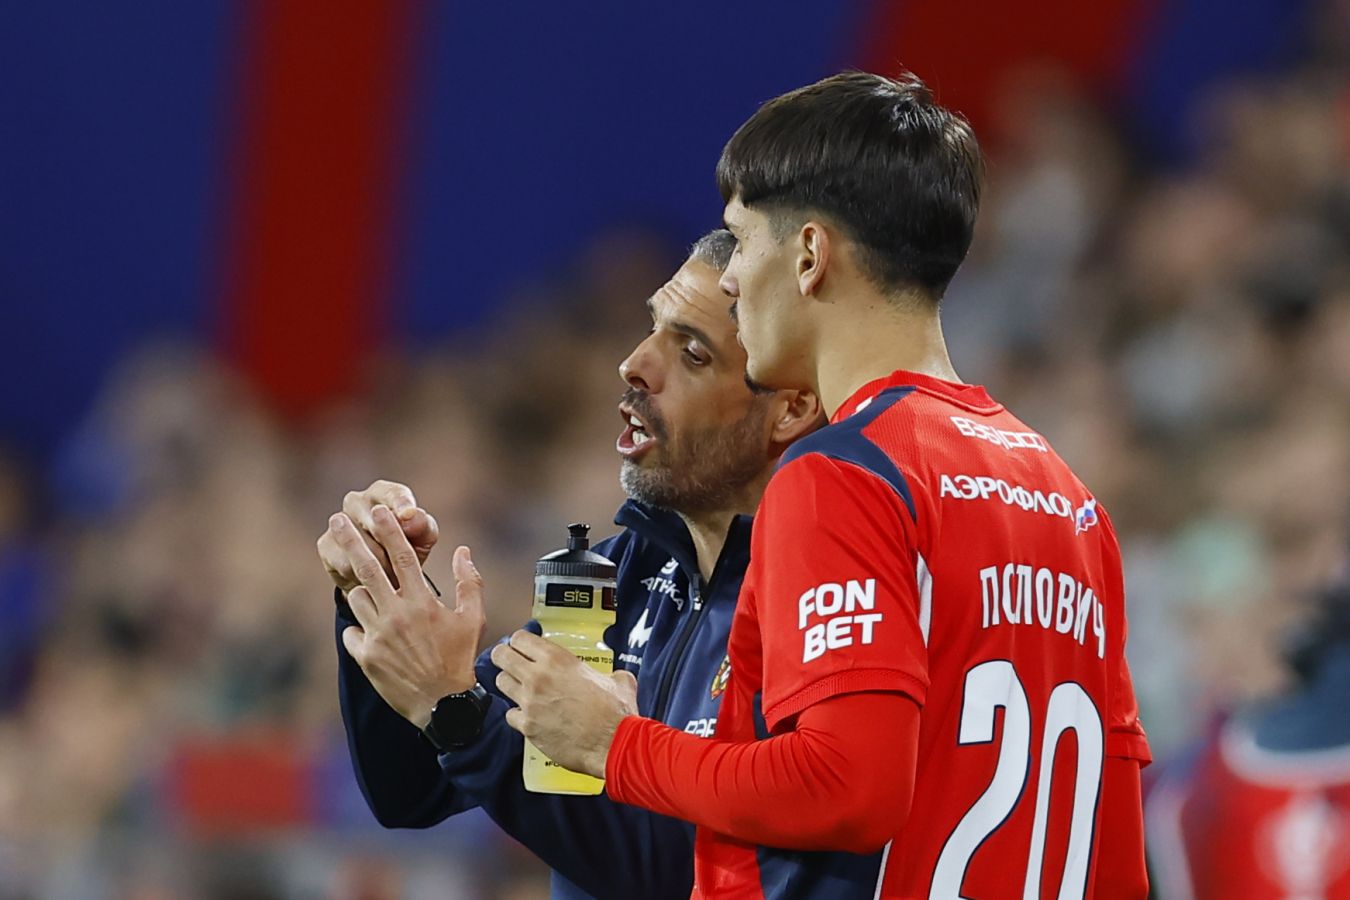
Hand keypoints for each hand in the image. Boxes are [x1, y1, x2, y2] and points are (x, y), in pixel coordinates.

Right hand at [317, 480, 439, 593]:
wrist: (382, 576)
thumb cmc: (407, 547)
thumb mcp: (423, 538)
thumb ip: (423, 525)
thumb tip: (410, 517)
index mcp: (383, 492)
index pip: (393, 493)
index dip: (400, 503)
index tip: (407, 514)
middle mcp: (356, 501)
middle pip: (376, 522)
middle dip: (393, 548)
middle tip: (403, 566)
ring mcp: (338, 521)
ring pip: (362, 546)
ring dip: (381, 566)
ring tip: (391, 575)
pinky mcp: (326, 544)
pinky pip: (346, 563)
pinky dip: (361, 576)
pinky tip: (369, 581)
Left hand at [331, 504, 485, 727]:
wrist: (443, 705)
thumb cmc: (460, 658)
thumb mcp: (472, 619)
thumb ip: (469, 582)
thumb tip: (463, 550)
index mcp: (422, 601)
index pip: (403, 556)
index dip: (390, 530)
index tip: (378, 510)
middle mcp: (396, 614)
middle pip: (367, 567)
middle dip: (351, 539)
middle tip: (337, 520)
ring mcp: (378, 636)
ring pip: (356, 598)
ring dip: (360, 590)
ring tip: (369, 592)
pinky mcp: (366, 657)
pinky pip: (352, 632)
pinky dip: (360, 629)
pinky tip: (372, 634)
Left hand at [491, 631, 638, 777]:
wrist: (613, 744)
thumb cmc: (615, 713)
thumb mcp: (619, 681)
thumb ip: (612, 674)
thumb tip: (616, 678)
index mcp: (558, 660)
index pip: (520, 638)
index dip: (520, 642)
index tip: (523, 647)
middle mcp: (539, 677)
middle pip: (501, 656)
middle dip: (504, 657)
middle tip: (510, 662)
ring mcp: (530, 702)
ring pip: (501, 683)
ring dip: (509, 684)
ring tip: (520, 689)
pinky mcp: (527, 726)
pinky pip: (510, 715)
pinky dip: (517, 715)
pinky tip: (529, 716)